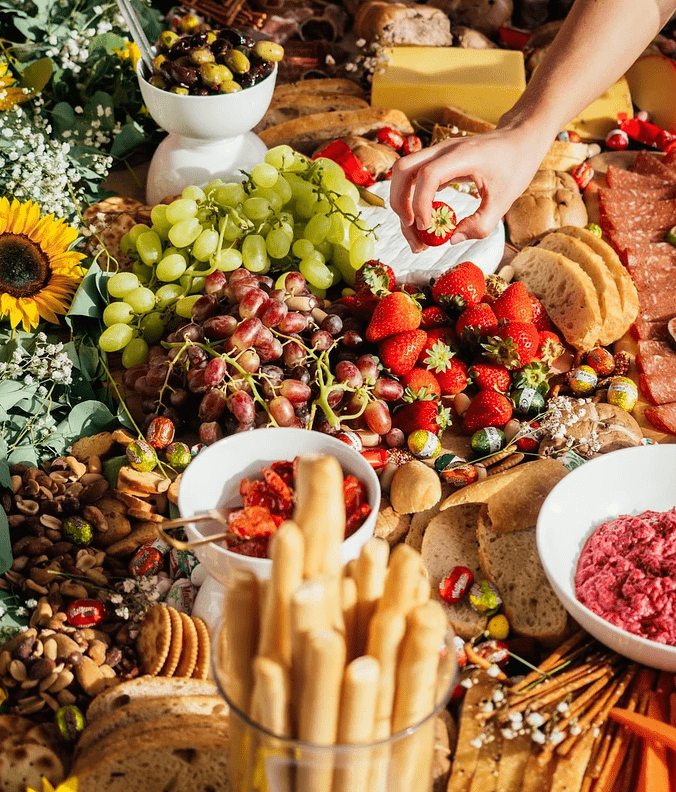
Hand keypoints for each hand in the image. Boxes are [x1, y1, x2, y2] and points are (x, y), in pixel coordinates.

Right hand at [389, 125, 550, 252]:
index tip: (427, 228)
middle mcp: (443, 149)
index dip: (421, 204)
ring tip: (415, 232)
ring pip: (402, 173)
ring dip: (400, 203)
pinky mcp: (437, 161)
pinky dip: (410, 199)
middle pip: (402, 170)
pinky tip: (423, 222)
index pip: (427, 176)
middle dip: (399, 203)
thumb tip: (452, 240)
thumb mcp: (504, 200)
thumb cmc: (516, 165)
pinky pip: (413, 178)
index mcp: (461, 155)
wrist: (520, 138)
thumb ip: (480, 224)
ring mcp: (437, 153)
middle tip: (412, 231)